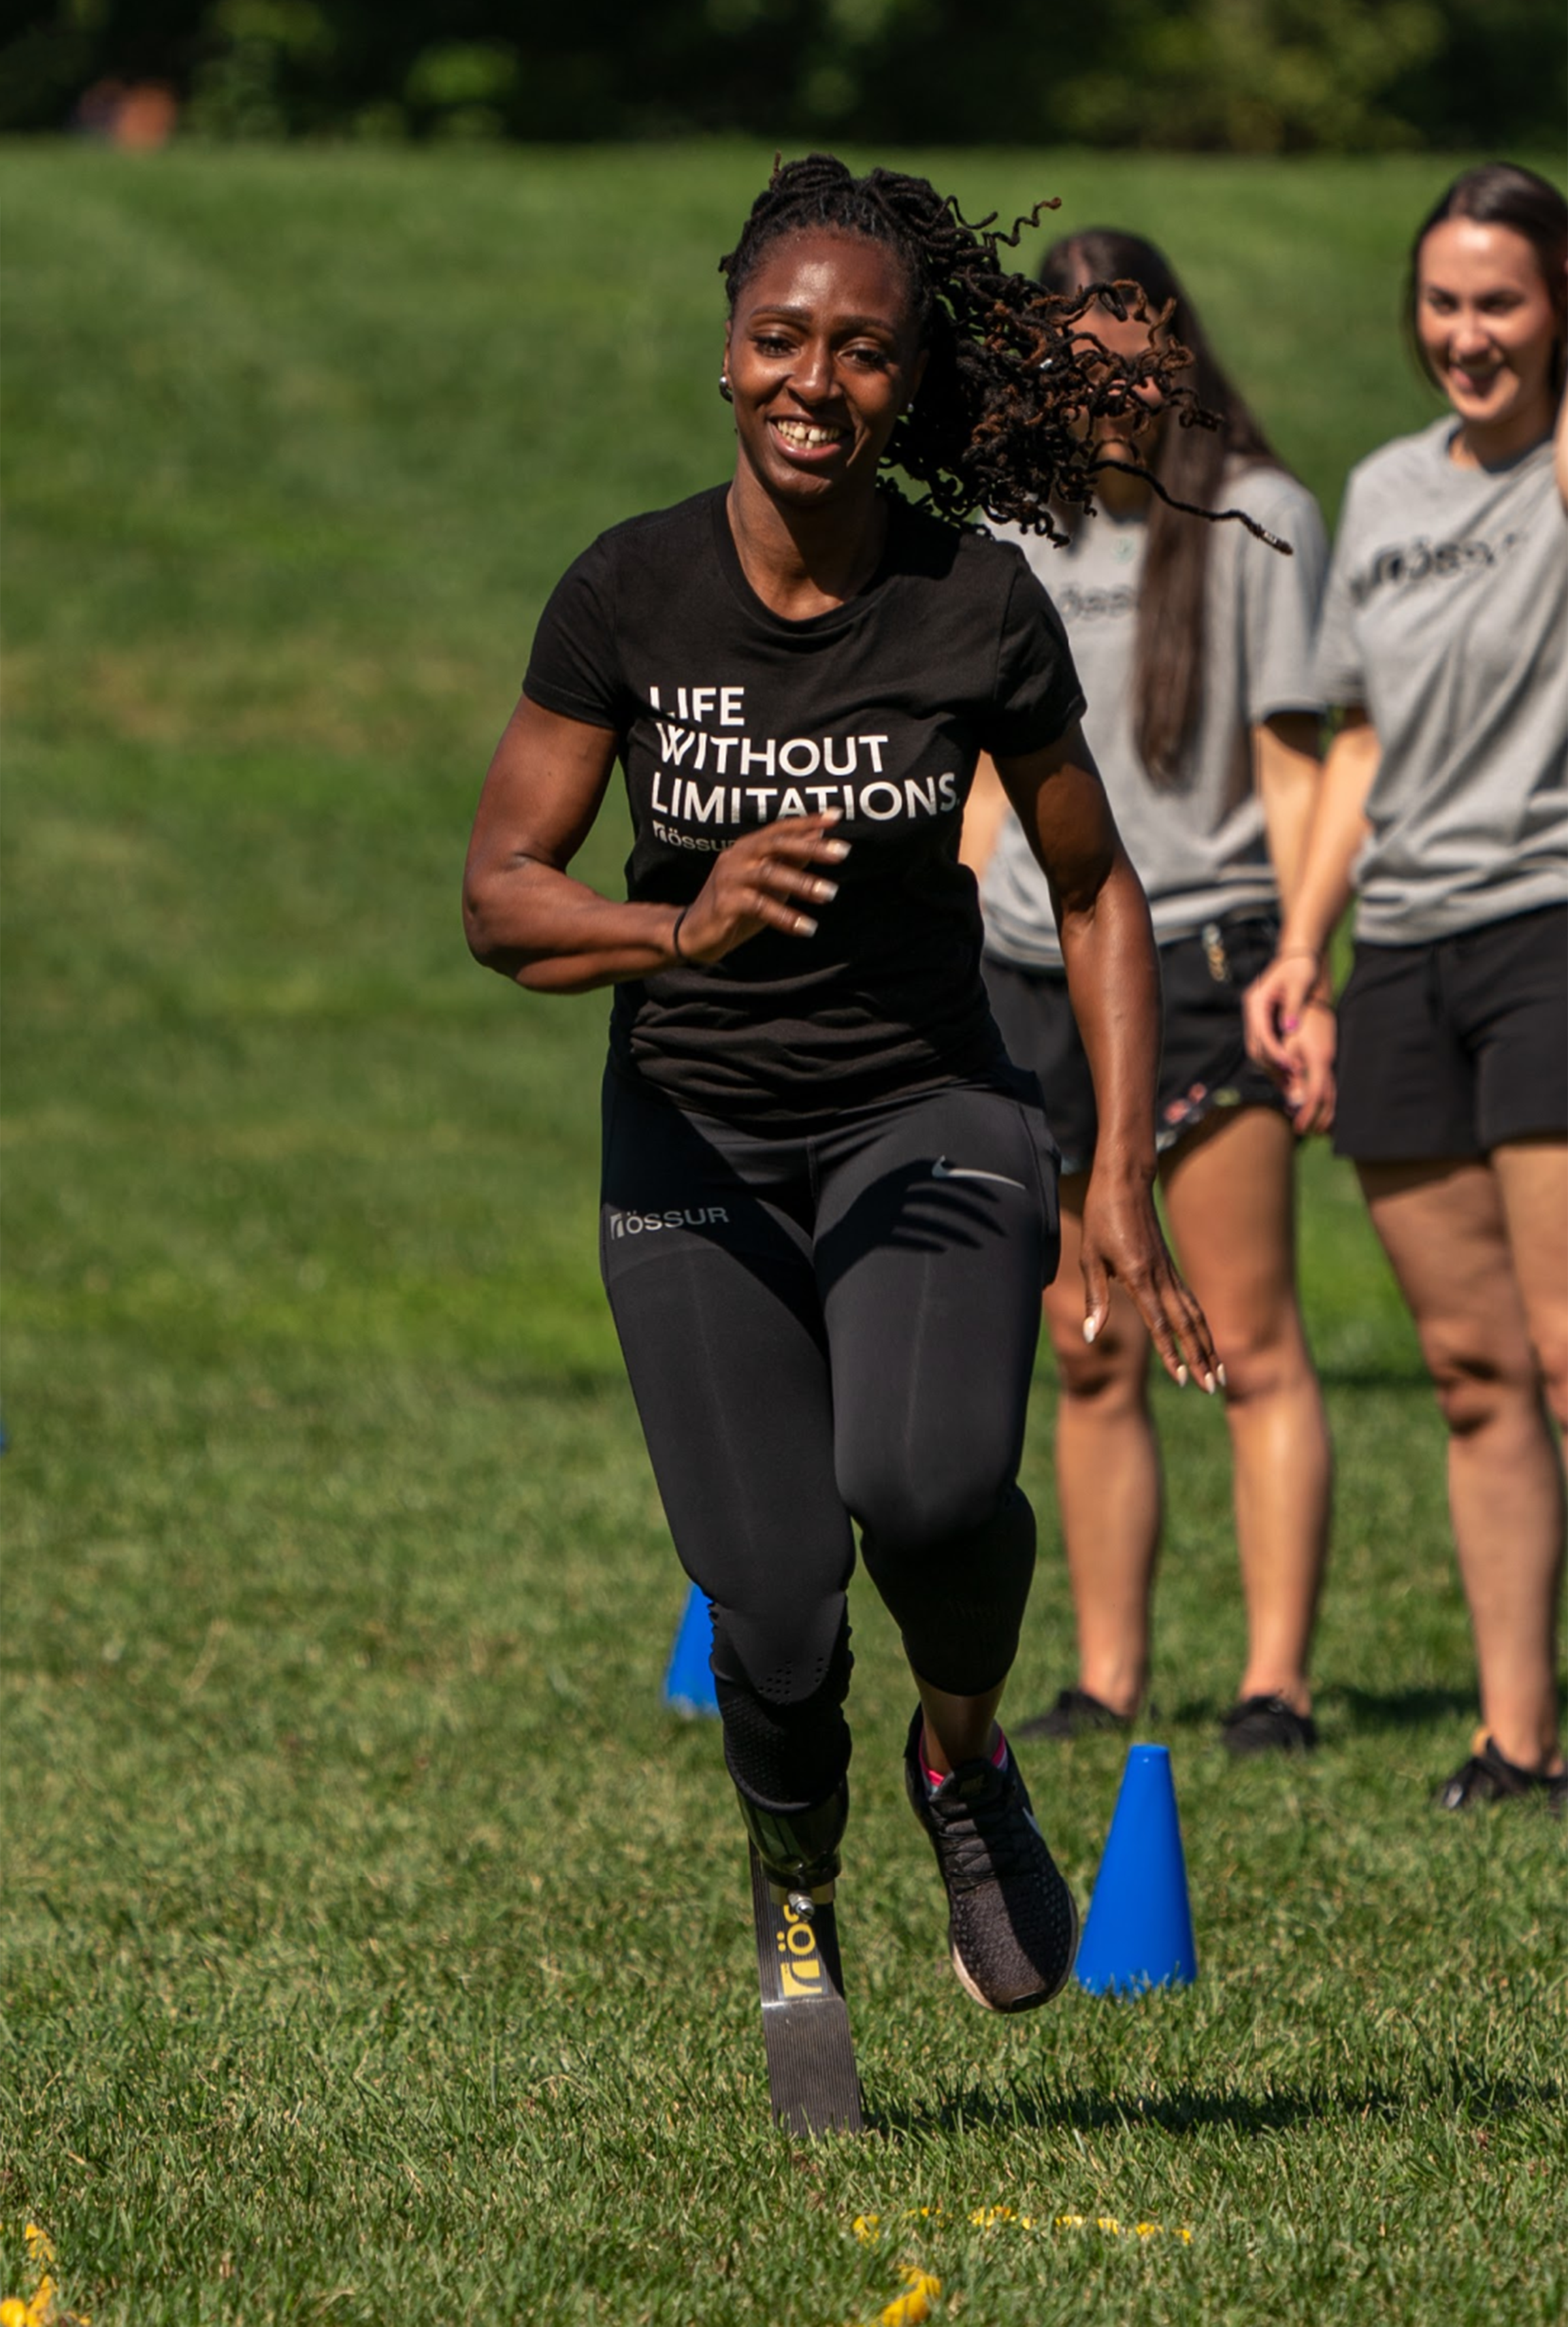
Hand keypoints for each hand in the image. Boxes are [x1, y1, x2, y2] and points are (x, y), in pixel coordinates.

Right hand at [674, 812, 849, 963]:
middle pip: (777, 844)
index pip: (781, 829)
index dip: (808, 822)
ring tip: (830, 894)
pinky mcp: (725, 903)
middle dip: (811, 847)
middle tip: (843, 852)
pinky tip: (806, 928)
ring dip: (803, 884)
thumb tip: (820, 836)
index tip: (836, 817)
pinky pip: (760, 906)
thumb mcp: (768, 882)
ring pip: (770, 874)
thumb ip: (790, 860)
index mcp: (748, 848)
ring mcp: (729, 878)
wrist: (695, 934)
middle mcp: (737, 857)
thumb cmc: (737, 905)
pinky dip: (785, 917)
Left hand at [1079, 1165, 1219, 1391]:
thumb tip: (1091, 1334)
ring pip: (1194, 1315)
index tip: (1182, 1379)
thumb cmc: (1102, 1216)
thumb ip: (1096, 1297)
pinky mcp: (1169, 1268)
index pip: (1160, 1323)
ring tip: (1220, 1373)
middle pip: (1186, 1325)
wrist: (1125, 1180)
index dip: (1171, 1353)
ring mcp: (1168, 1272)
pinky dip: (1201, 1325)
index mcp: (1140, 1276)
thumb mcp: (1090, 1256)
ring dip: (1208, 1345)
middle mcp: (1160, 1277)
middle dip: (1201, 1358)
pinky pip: (1190, 1302)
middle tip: (1214, 1387)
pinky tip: (1206, 1340)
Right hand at [1244, 949, 1320, 1079]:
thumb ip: (1293, 1007)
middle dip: (1272, 1066)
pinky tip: (1290, 1068)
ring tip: (1291, 1081)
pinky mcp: (1264, 1021)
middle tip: (1291, 1082)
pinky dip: (1276, 1058)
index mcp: (1256, 1001)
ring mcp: (1256, 1017)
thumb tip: (1289, 1030)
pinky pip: (1266, 1044)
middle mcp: (1252, 1011)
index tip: (1292, 1066)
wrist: (1300, 956)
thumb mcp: (1299, 983)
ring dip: (1273, 1066)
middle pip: (1255, 1046)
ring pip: (1258, 1049)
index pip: (1262, 1034)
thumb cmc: (1301, 967)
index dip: (1276, 1052)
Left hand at [1282, 999, 1335, 1136]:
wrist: (1310, 985)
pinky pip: (1328, 1079)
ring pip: (1331, 1089)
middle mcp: (1327, 1059)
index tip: (1298, 1128)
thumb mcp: (1290, 1042)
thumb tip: (1293, 1099)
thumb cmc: (1296, 1013)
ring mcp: (1330, 1055)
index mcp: (1318, 1058)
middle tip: (1308, 1132)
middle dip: (1319, 1117)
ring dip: (1323, 1108)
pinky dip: (1322, 1094)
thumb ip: (1291, 1071)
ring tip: (1316, 1124)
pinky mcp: (1327, 1051)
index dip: (1308, 1114)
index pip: (1316, 1095)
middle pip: (1329, 1097)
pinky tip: (1311, 1098)